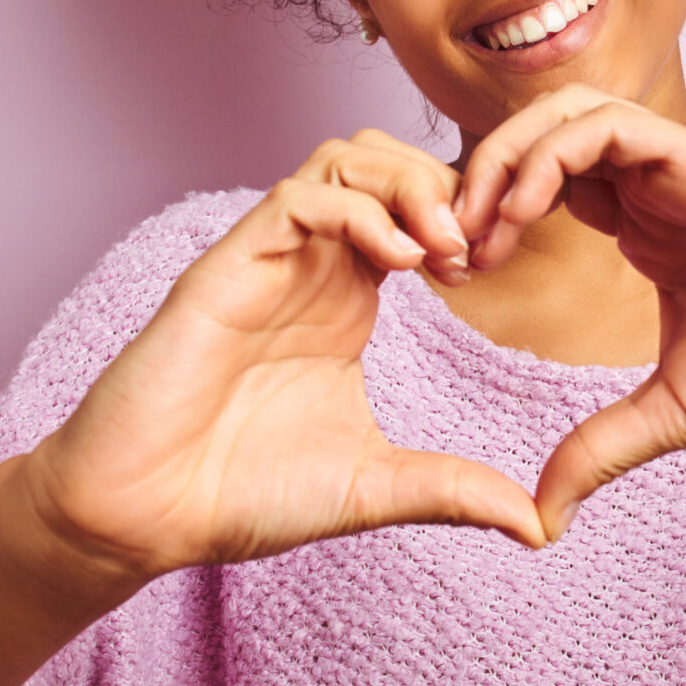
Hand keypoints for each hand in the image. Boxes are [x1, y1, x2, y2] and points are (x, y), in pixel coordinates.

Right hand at [22, 130, 546, 594]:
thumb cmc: (242, 494)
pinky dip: (356, 210)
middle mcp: (310, 267)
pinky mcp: (228, 269)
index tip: (499, 268)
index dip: (467, 217)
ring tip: (443, 245)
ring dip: (405, 184)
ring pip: (341, 158)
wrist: (146, 517)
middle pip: (383, 160)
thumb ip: (453, 491)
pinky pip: (296, 199)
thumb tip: (538, 527)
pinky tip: (397, 261)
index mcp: (346, 301)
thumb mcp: (375, 488)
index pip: (414, 210)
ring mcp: (268, 261)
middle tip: (477, 246)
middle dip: (443, 184)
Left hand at [453, 88, 685, 538]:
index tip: (455, 276)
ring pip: (560, 114)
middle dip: (474, 181)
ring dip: (501, 159)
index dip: (486, 217)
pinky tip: (521, 211)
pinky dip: (547, 153)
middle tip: (444, 248)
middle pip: (535, 139)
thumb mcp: (675, 414)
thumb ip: (601, 450)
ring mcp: (678, 168)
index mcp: (648, 229)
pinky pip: (603, 123)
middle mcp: (656, 189)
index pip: (541, 187)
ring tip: (474, 228)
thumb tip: (540, 517)